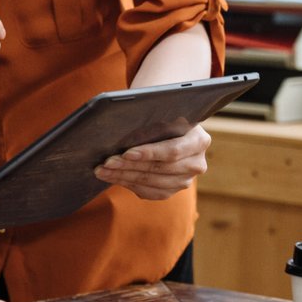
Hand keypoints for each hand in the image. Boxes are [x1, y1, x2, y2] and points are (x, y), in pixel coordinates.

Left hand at [93, 121, 210, 199]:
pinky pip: (150, 192)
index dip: (149, 153)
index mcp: (199, 140)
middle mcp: (196, 163)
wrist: (170, 124)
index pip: (172, 151)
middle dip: (130, 166)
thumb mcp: (162, 109)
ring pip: (152, 183)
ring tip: (102, 170)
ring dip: (124, 177)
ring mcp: (186, 179)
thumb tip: (126, 119)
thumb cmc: (163, 113)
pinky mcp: (173, 189)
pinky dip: (128, 184)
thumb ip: (152, 115)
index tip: (126, 153)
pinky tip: (112, 177)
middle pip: (160, 169)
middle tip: (106, 162)